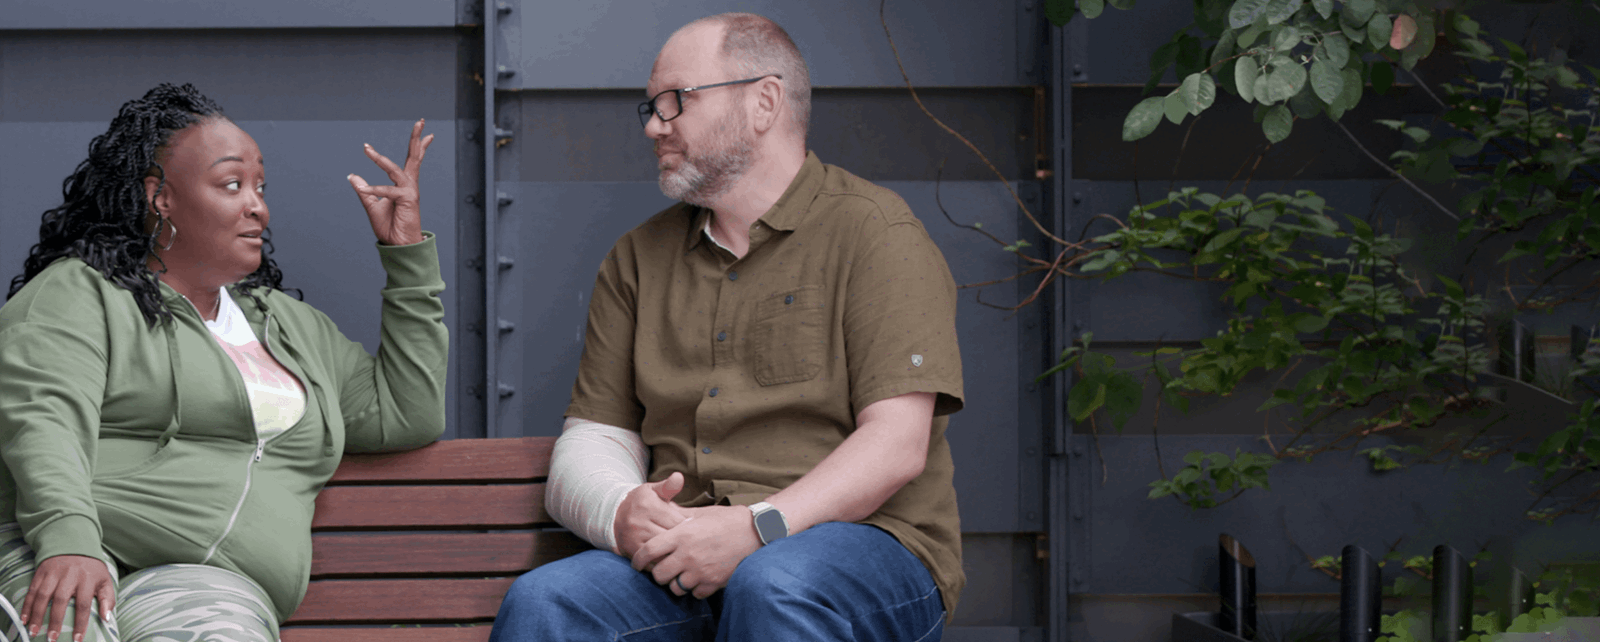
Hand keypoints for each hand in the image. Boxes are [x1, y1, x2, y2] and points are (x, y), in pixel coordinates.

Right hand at [22, 555, 112, 641]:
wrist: (73, 543)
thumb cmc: (91, 568)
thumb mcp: (105, 579)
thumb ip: (108, 598)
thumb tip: (106, 618)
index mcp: (88, 579)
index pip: (84, 604)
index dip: (81, 623)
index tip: (77, 639)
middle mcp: (70, 575)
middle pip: (61, 600)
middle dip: (55, 621)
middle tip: (51, 638)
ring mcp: (54, 573)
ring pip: (43, 595)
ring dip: (36, 615)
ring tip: (34, 631)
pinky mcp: (41, 572)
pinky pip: (32, 590)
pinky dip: (27, 605)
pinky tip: (24, 618)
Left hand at [347, 119, 432, 245]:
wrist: (398, 245)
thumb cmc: (389, 226)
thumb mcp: (372, 204)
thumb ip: (364, 189)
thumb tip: (353, 176)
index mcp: (405, 183)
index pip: (412, 158)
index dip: (416, 143)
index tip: (421, 128)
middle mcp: (410, 184)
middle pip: (414, 156)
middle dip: (417, 138)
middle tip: (421, 120)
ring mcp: (410, 191)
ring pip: (395, 169)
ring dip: (380, 159)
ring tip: (367, 149)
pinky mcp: (407, 200)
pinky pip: (387, 191)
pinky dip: (373, 189)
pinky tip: (361, 187)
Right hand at [614, 472, 689, 557]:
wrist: (615, 516)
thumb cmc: (641, 501)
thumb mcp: (653, 490)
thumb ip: (668, 486)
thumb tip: (679, 477)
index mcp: (647, 505)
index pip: (677, 521)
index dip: (689, 526)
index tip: (694, 528)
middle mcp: (638, 522)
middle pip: (670, 537)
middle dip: (682, 540)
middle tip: (692, 541)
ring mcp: (633, 538)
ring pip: (663, 550)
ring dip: (674, 551)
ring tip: (684, 549)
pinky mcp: (631, 551)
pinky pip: (653, 560)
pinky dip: (664, 560)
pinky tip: (671, 557)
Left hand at [631, 505, 761, 599]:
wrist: (755, 531)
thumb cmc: (727, 519)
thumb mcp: (700, 514)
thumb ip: (679, 516)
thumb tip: (663, 510)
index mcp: (682, 535)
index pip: (649, 551)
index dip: (638, 559)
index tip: (637, 562)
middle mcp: (688, 555)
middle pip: (659, 574)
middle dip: (658, 573)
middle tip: (663, 569)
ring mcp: (700, 571)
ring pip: (675, 587)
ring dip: (676, 582)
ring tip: (682, 574)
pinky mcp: (713, 582)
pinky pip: (695, 593)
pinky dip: (695, 588)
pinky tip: (699, 578)